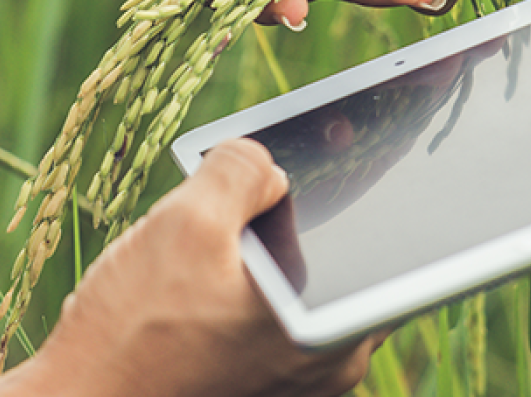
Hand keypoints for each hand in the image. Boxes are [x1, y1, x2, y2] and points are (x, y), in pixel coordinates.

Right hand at [10, 139, 386, 396]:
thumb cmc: (132, 333)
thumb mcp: (184, 222)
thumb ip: (242, 171)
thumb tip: (270, 162)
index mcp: (333, 329)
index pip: (398, 250)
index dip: (384, 195)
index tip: (371, 157)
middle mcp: (332, 368)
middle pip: (347, 264)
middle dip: (309, 220)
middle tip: (262, 188)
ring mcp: (300, 388)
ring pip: (305, 293)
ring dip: (270, 259)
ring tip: (211, 240)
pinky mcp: (264, 393)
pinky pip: (275, 325)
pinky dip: (250, 294)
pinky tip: (195, 281)